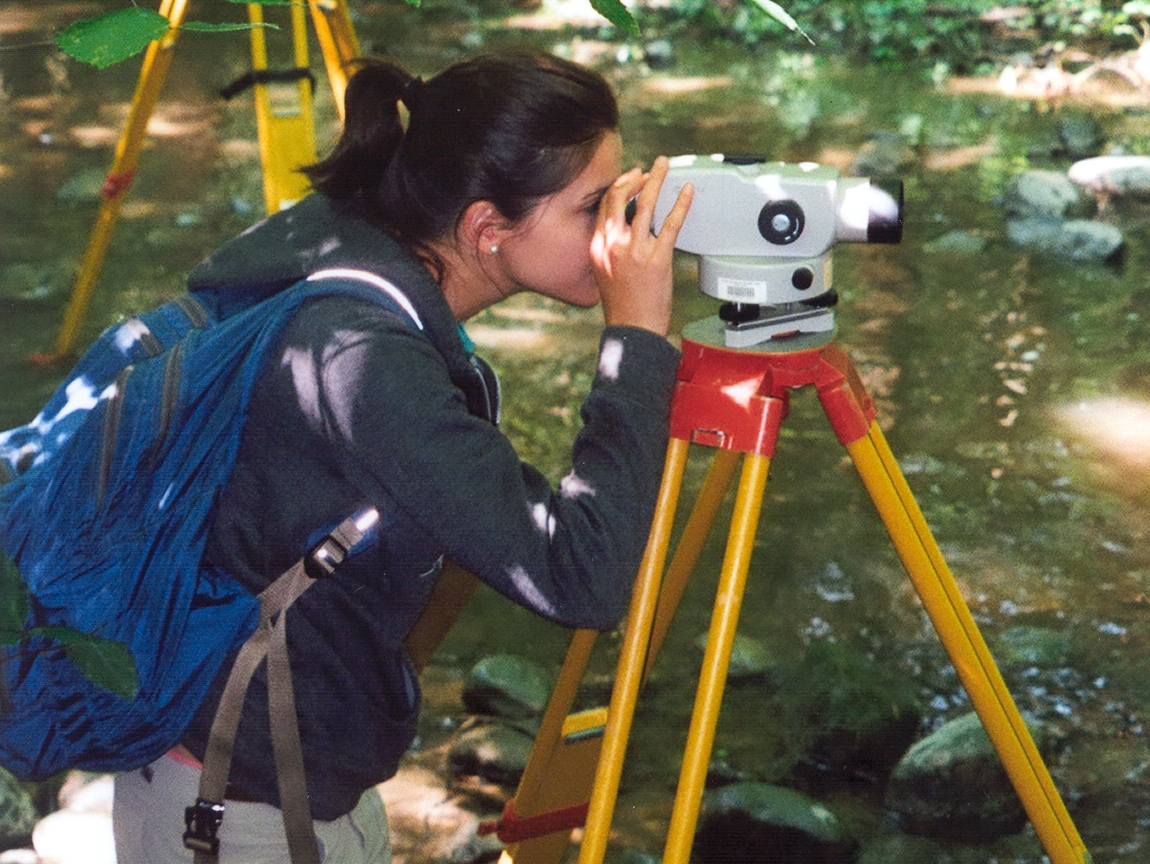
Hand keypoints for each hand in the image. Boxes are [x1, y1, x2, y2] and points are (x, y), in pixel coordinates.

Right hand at [591, 156, 693, 337]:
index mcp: (597, 246)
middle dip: (634, 178)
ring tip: (665, 166)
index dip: (619, 188)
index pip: (605, 206)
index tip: (631, 180)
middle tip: (647, 171)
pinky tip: (688, 192)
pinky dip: (681, 204)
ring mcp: (634, 251)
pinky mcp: (656, 259)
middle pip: (620, 197)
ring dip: (656, 179)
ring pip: (645, 203)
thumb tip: (624, 229)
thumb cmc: (622, 306)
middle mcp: (612, 244)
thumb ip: (610, 248)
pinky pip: (670, 224)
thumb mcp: (604, 273)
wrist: (632, 329)